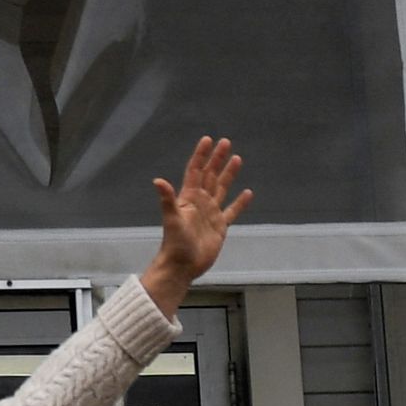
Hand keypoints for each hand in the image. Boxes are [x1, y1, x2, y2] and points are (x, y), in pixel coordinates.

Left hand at [143, 135, 250, 313]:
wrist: (182, 266)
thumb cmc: (175, 243)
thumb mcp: (172, 219)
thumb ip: (167, 200)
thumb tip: (157, 181)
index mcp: (189, 197)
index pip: (196, 171)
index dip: (201, 155)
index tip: (208, 140)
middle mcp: (201, 202)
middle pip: (210, 175)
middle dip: (217, 159)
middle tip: (226, 142)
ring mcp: (211, 213)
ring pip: (222, 189)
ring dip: (229, 174)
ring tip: (237, 159)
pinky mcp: (220, 226)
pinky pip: (232, 211)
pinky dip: (240, 203)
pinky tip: (248, 193)